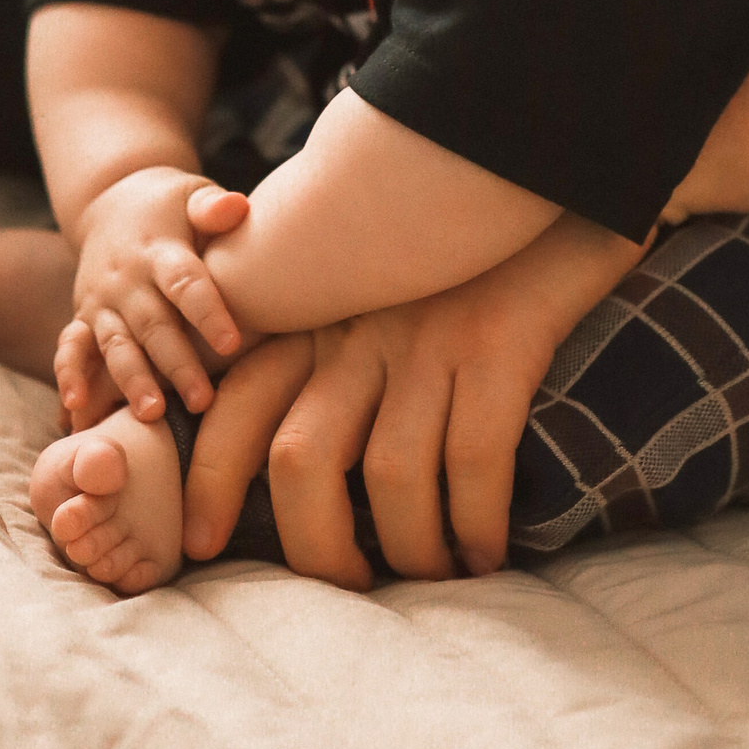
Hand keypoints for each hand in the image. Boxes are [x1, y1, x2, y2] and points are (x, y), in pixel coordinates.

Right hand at [69, 166, 246, 418]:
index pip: (185, 283)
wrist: (112, 202)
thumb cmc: (170, 207)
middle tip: (202, 401)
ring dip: (132, 380)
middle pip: (153, 325)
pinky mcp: (84, 318)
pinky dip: (69, 375)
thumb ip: (212, 207)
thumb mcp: (191, 195)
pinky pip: (71, 348)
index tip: (232, 344)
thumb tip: (237, 208)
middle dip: (177, 365)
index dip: (207, 313)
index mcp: (160, 250)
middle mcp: (127, 280)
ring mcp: (102, 301)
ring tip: (152, 413)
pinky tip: (74, 406)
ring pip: (116, 345)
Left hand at [179, 217, 637, 585]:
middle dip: (315, 546)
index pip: (238, 402)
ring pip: (390, 476)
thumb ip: (322, 328)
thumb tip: (287, 426)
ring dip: (410, 549)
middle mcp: (359, 328)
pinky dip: (478, 521)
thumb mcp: (370, 276)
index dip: (211, 479)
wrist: (546, 165)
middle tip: (347, 584)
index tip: (202, 542)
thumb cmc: (457, 246)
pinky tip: (488, 550)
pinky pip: (476, 459)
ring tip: (433, 575)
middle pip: (301, 459)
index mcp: (320, 313)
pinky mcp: (498, 345)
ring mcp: (428, 336)